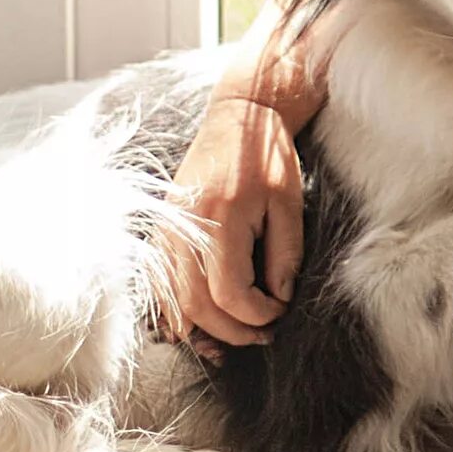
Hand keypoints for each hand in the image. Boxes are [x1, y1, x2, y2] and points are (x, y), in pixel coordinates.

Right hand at [163, 95, 306, 348]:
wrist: (239, 116)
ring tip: (236, 335)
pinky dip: (178, 311)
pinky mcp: (164, 230)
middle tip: (265, 334)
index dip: (258, 315)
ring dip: (205, 328)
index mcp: (219, 220)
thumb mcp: (290, 203)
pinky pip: (162, 284)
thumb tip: (279, 299)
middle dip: (233, 330)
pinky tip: (199, 325)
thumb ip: (285, 255)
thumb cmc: (269, 157)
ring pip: (175, 301)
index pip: (230, 293)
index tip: (281, 312)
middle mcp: (185, 229)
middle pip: (198, 306)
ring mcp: (168, 230)